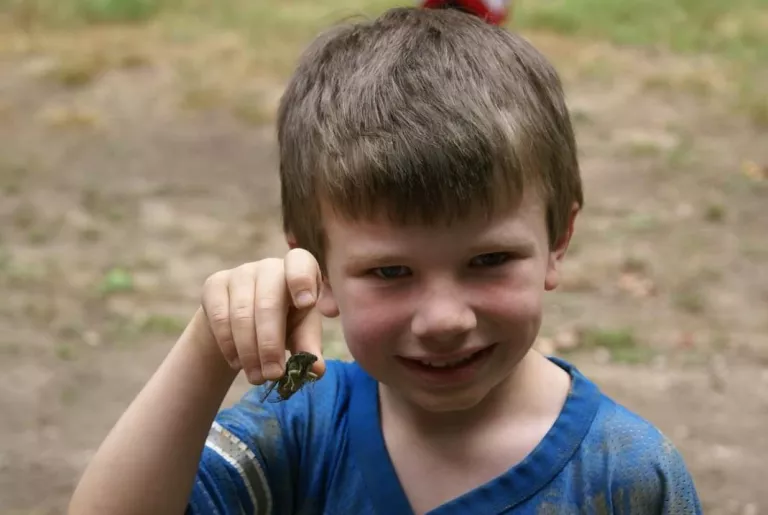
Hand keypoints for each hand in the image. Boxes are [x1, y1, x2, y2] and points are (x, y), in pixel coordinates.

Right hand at [200, 248, 324, 384]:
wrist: (244, 321)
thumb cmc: (285, 322)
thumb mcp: (301, 332)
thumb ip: (309, 347)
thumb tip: (317, 370)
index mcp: (300, 270)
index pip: (300, 262)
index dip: (302, 280)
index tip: (306, 303)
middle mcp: (270, 266)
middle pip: (268, 303)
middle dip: (270, 345)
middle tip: (274, 374)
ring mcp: (240, 272)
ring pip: (242, 314)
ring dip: (249, 352)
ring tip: (257, 377)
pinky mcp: (215, 284)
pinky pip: (221, 317)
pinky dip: (229, 345)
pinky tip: (237, 363)